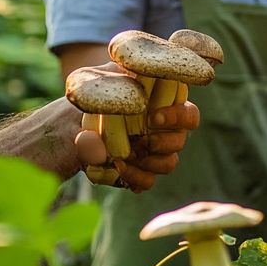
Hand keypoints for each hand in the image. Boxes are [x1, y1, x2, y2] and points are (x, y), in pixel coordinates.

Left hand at [76, 100, 199, 192]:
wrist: (76, 124)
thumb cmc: (94, 97)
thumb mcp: (98, 84)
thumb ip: (106, 88)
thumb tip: (105, 115)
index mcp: (165, 107)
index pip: (189, 115)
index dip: (178, 117)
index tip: (153, 118)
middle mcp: (166, 131)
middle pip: (181, 141)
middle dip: (163, 143)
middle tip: (142, 140)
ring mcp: (155, 154)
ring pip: (169, 163)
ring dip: (150, 161)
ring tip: (126, 155)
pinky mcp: (141, 171)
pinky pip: (148, 181)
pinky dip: (134, 176)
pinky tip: (118, 167)